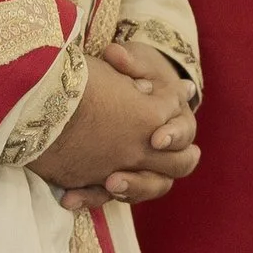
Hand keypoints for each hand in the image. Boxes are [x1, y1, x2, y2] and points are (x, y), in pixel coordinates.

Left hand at [29, 41, 200, 211]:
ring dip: (128, 191)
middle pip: (171, 171)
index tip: (156, 139)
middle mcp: (166, 150)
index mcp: (176, 119)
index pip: (183, 134)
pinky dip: (90, 198)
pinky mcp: (118, 177)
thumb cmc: (134, 71)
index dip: (172, 137)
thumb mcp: (133, 61)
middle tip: (120, 176)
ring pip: (146, 188)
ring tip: (105, 186)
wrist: (120, 86)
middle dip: (147, 176)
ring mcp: (144, 167)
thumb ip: (127, 60)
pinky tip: (69, 198)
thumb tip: (115, 54)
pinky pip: (108, 195)